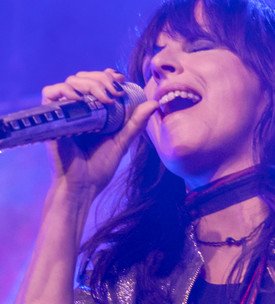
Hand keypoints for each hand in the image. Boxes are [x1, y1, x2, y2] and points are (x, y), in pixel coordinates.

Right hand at [41, 68, 158, 198]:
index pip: (96, 82)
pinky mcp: (50, 118)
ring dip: (89, 83)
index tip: (121, 80)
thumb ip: (136, 123)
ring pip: (71, 82)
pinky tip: (80, 98)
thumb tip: (154, 102)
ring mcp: (63, 112)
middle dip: (101, 79)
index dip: (107, 75)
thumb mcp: (122, 141)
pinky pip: (50, 92)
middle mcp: (76, 109)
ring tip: (105, 99)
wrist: (82, 186)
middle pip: (84, 78)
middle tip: (115, 92)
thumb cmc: (100, 168)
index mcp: (92, 111)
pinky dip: (65, 89)